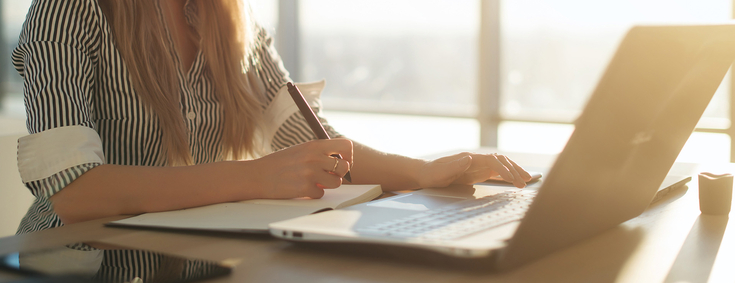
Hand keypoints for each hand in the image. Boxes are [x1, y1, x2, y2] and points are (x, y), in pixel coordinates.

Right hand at [254, 139, 352, 198]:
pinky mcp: (305, 189)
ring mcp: (310, 173)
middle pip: (345, 166)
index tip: (342, 161)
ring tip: (313, 181)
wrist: (258, 175)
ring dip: (327, 184)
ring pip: (336, 182)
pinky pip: (321, 193)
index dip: (348, 156)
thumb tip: (342, 160)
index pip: (346, 146)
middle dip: (339, 173)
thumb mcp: (301, 150)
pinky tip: (301, 188)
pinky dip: (313, 193)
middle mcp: (314, 158)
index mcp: (315, 145)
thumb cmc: (279, 163)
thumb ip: (320, 152)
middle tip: (328, 175)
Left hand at [417, 152, 532, 187]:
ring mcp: (478, 165)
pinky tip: (516, 181)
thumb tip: (470, 157)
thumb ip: (455, 166)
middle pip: (501, 161)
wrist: (425, 174)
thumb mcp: (440, 172)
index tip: (511, 179)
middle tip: (525, 182)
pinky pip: (496, 172)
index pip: (492, 160)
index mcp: (469, 158)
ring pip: (501, 165)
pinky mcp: (478, 172)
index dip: (503, 168)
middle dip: (514, 170)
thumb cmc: (432, 173)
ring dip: (514, 171)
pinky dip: (507, 175)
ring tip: (527, 181)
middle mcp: (476, 159)